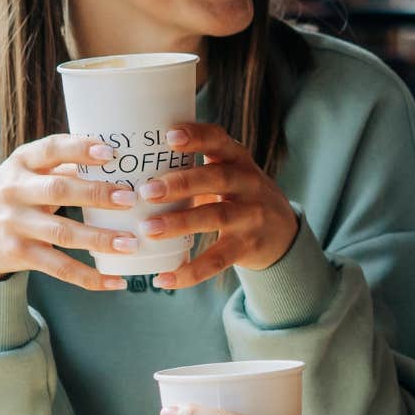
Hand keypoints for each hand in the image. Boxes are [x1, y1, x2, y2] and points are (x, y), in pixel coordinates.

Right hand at [0, 134, 139, 290]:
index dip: (80, 149)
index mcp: (20, 163)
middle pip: (60, 190)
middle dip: (97, 194)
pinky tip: (114, 280)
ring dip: (99, 239)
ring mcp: (15, 224)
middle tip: (131, 199)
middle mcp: (15, 191)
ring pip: (63, 233)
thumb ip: (60, 166)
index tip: (111, 152)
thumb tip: (112, 157)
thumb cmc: (9, 198)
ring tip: (130, 243)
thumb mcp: (23, 174)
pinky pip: (58, 267)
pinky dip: (88, 277)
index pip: (51, 149)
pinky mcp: (18, 254)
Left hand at [134, 122, 300, 289]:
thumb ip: (194, 166)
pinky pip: (218, 259)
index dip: (197, 137)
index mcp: (237, 160)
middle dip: (181, 183)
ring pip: (216, 216)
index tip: (169, 136)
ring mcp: (251, 216)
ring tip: (147, 230)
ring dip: (180, 222)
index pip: (219, 141)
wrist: (282, 232)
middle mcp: (248, 184)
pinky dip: (191, 271)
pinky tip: (164, 278)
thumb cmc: (238, 196)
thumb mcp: (228, 173)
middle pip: (216, 178)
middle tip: (146, 191)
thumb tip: (132, 162)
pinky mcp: (248, 246)